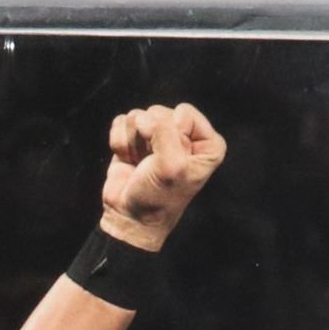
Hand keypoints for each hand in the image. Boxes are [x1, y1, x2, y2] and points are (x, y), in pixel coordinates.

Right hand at [101, 103, 225, 249]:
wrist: (129, 217)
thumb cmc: (157, 198)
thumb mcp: (171, 166)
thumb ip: (163, 131)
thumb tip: (142, 117)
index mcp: (207, 144)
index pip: (184, 113)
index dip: (172, 136)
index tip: (170, 162)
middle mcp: (186, 136)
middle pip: (160, 112)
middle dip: (150, 138)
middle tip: (151, 165)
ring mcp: (159, 135)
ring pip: (139, 116)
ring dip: (134, 143)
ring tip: (140, 165)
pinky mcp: (135, 138)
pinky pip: (122, 122)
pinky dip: (120, 143)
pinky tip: (129, 161)